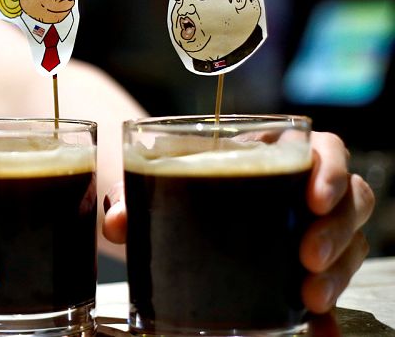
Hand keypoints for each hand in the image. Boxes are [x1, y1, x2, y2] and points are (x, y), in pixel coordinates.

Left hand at [101, 131, 374, 312]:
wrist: (169, 200)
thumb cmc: (172, 177)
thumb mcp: (152, 178)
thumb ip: (133, 194)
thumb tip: (116, 222)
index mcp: (271, 150)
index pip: (324, 148)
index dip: (330, 169)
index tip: (313, 199)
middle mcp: (298, 187)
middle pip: (350, 198)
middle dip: (337, 229)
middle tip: (307, 256)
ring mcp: (306, 227)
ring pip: (349, 241)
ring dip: (338, 270)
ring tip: (310, 296)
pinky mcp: (302, 264)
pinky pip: (328, 282)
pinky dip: (327, 310)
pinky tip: (319, 328)